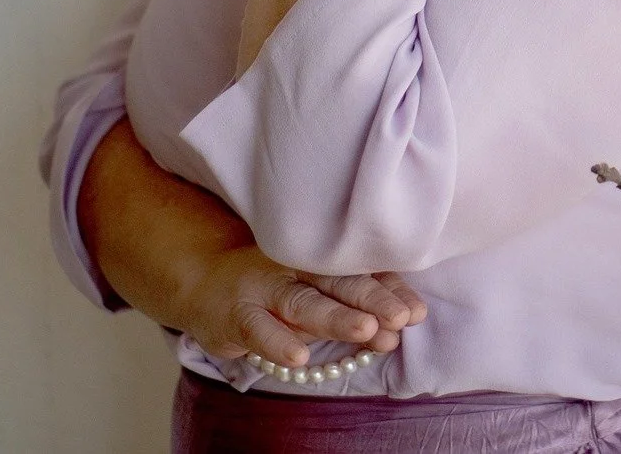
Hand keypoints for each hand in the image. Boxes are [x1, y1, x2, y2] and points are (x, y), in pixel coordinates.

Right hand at [178, 244, 427, 367]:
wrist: (202, 279)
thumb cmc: (271, 289)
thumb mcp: (311, 292)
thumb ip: (348, 306)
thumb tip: (397, 329)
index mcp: (321, 261)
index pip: (362, 274)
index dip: (390, 291)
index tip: (418, 311)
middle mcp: (297, 269)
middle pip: (340, 284)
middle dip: (374, 301)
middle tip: (402, 318)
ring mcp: (267, 289)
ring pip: (305, 303)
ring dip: (337, 317)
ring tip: (367, 331)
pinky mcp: (238, 314)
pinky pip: (260, 329)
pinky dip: (279, 342)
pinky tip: (301, 357)